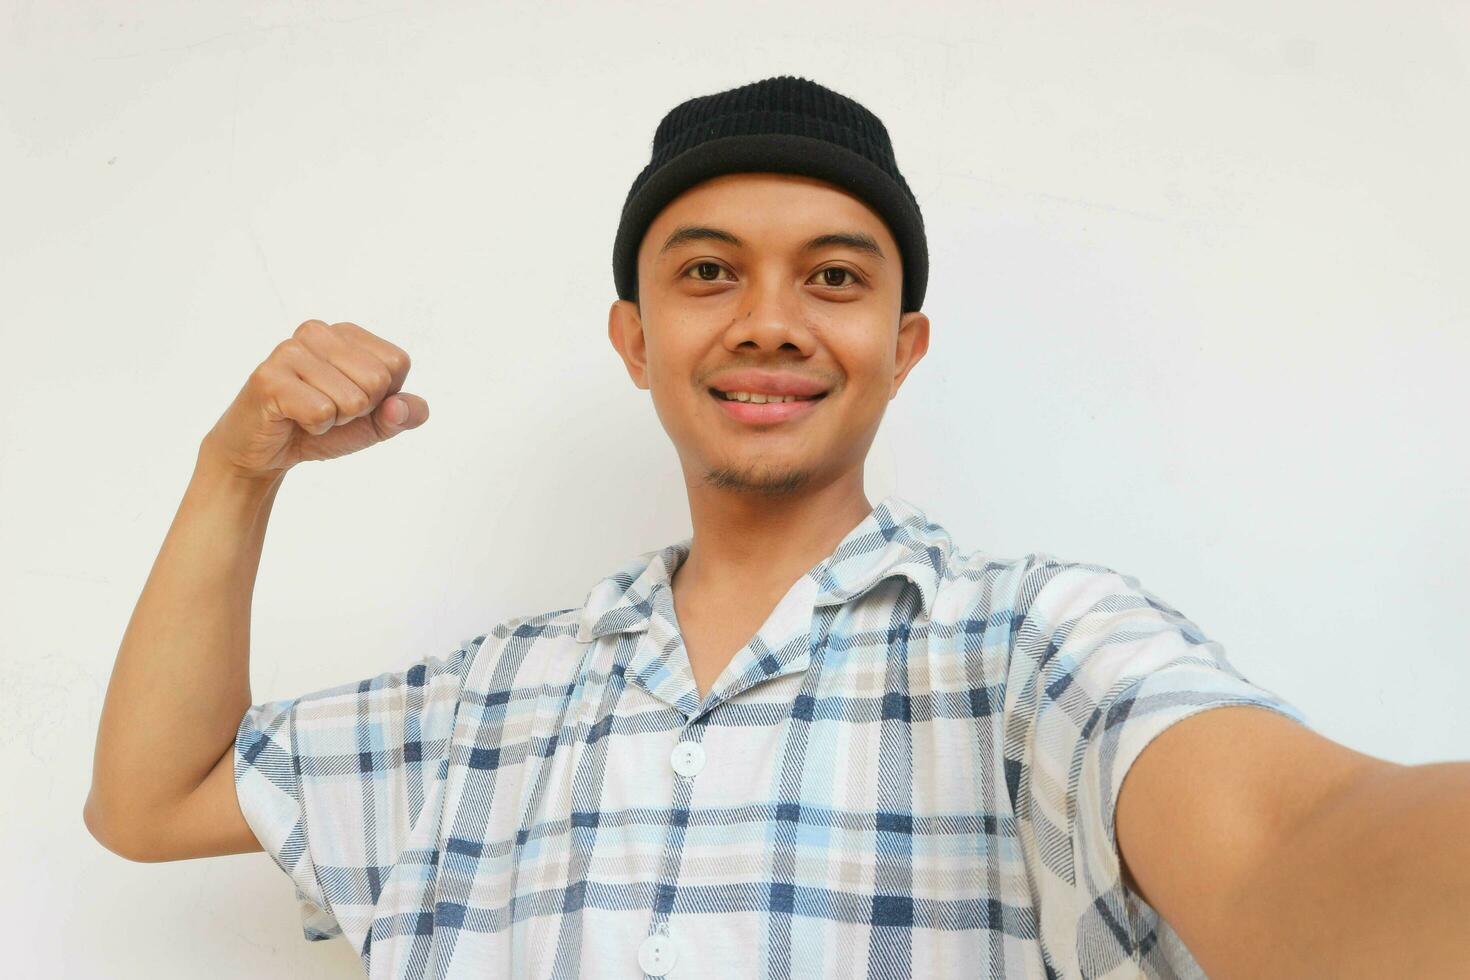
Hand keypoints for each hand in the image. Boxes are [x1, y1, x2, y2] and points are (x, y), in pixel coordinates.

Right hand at [201, 319, 427, 480]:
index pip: (397, 362)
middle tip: (327, 408)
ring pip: (351, 399)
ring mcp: (290, 351)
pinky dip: (314, 428)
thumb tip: (402, 407)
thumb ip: (405, 414)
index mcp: (346, 333)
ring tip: (308, 413)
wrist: (265, 452)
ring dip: (334, 420)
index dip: (382, 395)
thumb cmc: (321, 427)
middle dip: (358, 409)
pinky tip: (293, 419)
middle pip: (377, 380)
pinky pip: (322, 412)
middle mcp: (317, 332)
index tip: (350, 398)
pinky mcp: (269, 378)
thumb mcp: (375, 423)